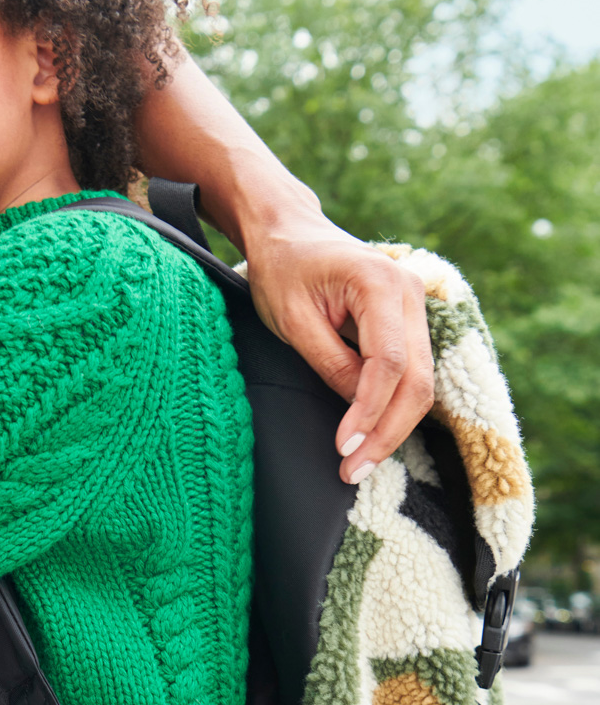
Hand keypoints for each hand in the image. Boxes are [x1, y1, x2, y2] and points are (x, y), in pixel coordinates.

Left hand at [132, 53, 434, 479]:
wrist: (289, 232)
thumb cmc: (282, 269)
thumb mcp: (293, 319)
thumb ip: (329, 362)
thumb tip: (356, 408)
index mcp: (381, 283)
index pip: (389, 363)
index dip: (369, 410)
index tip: (344, 446)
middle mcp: (411, 293)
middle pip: (417, 381)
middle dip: (387, 432)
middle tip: (353, 472)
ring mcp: (415, 308)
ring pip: (421, 384)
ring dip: (392, 429)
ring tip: (357, 465)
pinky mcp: (408, 325)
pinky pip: (412, 376)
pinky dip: (392, 411)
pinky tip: (368, 439)